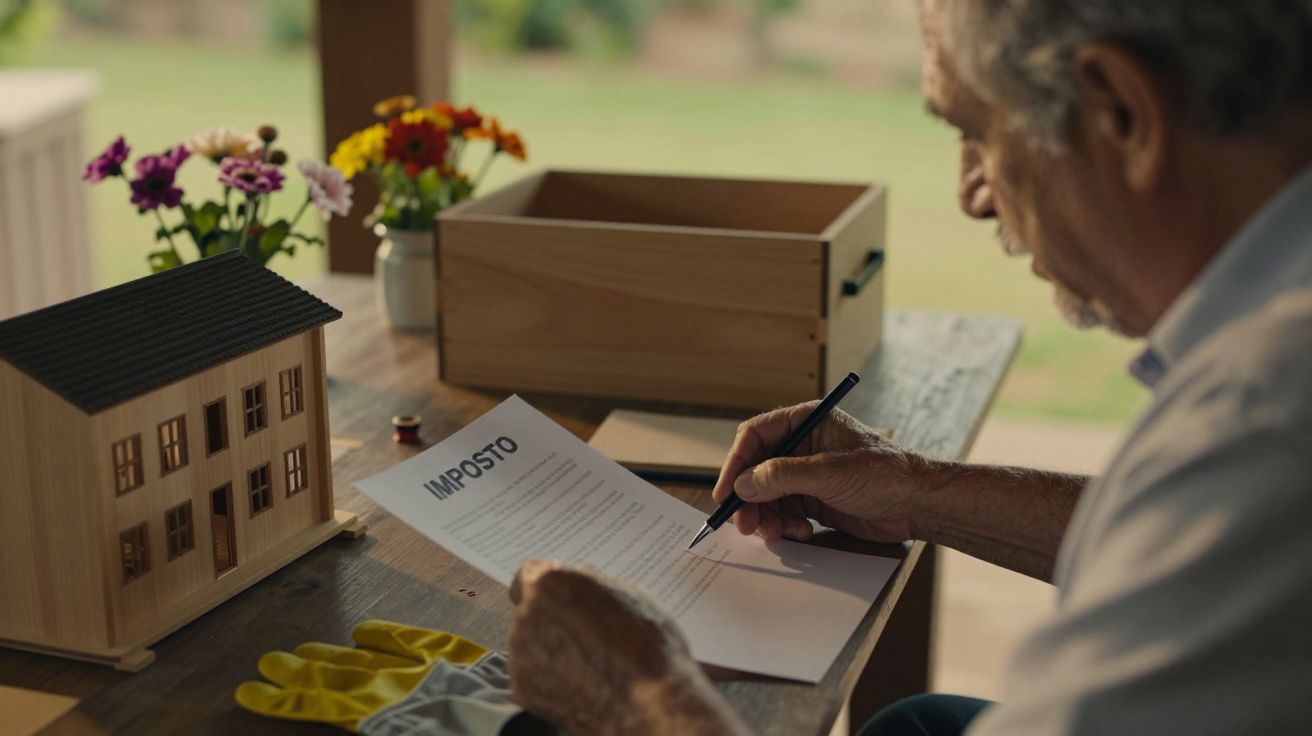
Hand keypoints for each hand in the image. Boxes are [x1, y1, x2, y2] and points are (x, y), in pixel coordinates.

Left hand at [508, 560, 747, 735]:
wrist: (650, 705)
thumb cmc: (647, 648)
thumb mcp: (631, 596)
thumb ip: (594, 583)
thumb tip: (583, 579)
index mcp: (552, 584)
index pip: (529, 574)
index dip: (547, 588)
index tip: (558, 597)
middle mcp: (527, 615)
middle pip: (531, 611)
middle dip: (552, 620)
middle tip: (586, 635)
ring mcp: (521, 654)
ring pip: (531, 644)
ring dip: (551, 649)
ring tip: (590, 663)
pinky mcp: (522, 688)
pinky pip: (533, 675)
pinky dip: (551, 679)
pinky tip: (582, 683)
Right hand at [712, 403, 944, 543]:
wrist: (918, 505)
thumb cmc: (884, 474)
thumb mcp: (829, 472)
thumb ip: (782, 476)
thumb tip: (743, 484)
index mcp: (807, 422)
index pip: (756, 435)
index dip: (736, 462)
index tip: (726, 491)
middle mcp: (803, 445)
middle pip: (757, 469)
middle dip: (749, 498)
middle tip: (745, 525)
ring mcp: (808, 474)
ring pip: (768, 494)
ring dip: (766, 516)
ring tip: (776, 533)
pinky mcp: (815, 499)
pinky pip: (785, 511)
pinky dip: (785, 525)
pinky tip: (800, 533)